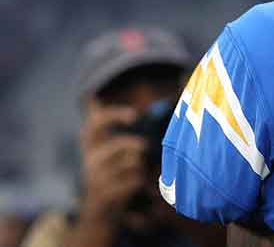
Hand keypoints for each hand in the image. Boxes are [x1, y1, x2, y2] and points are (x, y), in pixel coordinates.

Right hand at [76, 99, 147, 225]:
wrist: (98, 211)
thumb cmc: (108, 172)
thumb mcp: (105, 149)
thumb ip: (105, 126)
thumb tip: (92, 98)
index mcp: (91, 145)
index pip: (94, 124)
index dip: (113, 115)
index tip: (135, 115)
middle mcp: (90, 159)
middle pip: (112, 147)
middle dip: (129, 140)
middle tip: (145, 144)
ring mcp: (96, 177)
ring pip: (130, 161)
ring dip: (140, 162)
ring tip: (140, 166)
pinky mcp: (106, 193)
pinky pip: (134, 179)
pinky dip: (141, 179)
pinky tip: (137, 183)